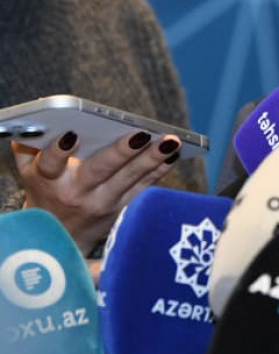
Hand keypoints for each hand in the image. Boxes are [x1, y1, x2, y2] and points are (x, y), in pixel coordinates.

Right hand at [14, 130, 182, 254]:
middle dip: (121, 152)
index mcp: (48, 179)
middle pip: (100, 170)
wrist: (58, 235)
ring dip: (152, 158)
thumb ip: (28, 144)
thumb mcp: (29, 170)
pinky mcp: (123, 207)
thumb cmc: (45, 190)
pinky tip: (174, 154)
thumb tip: (40, 118)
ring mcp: (102, 202)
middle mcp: (76, 192)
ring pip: (130, 178)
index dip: (59, 150)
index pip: (51, 163)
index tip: (72, 134)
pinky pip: (144, 186)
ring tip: (172, 140)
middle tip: (141, 134)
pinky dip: (160, 170)